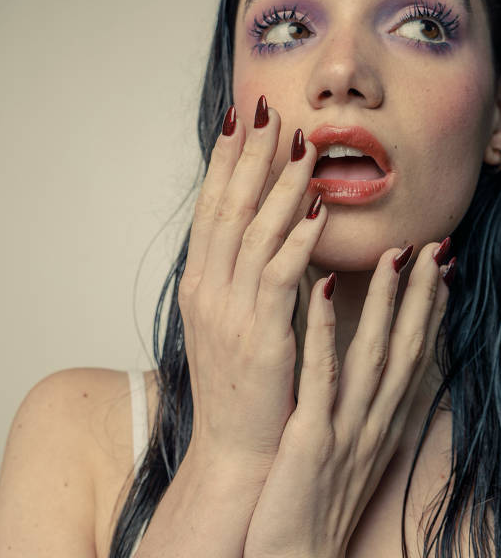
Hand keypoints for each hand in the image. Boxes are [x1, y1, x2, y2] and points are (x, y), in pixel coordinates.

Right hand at [178, 99, 326, 476]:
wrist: (235, 450)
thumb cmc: (237, 383)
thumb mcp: (225, 321)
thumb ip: (237, 275)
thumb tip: (262, 232)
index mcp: (198, 283)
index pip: (210, 207)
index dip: (223, 161)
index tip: (238, 121)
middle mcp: (207, 289)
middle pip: (228, 208)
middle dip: (248, 156)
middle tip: (266, 112)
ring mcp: (229, 312)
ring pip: (254, 233)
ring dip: (278, 186)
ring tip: (301, 146)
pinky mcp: (261, 336)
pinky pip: (279, 276)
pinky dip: (296, 240)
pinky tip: (314, 210)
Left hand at [243, 244, 449, 557]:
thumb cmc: (315, 502)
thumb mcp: (347, 452)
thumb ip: (358, 408)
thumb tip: (365, 370)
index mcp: (381, 425)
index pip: (413, 359)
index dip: (430, 313)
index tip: (439, 269)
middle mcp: (373, 423)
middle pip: (406, 349)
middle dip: (422, 297)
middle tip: (435, 247)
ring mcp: (345, 430)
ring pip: (373, 355)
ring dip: (388, 305)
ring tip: (395, 257)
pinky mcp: (311, 439)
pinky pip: (319, 376)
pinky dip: (325, 332)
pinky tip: (323, 292)